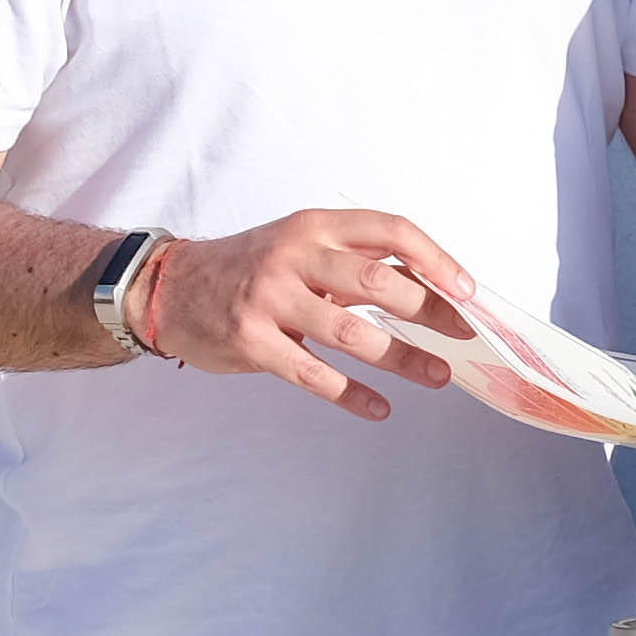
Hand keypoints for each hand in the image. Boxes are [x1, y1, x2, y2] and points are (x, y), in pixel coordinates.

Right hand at [143, 207, 477, 419]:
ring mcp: (270, 299)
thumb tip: (431, 288)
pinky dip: (352, 395)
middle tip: (464, 335)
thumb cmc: (250, 269)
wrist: (169, 289)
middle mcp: (294, 256)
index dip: (435, 259)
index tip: (466, 290)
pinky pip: (314, 374)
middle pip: (377, 281)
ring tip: (438, 375)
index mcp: (315, 227)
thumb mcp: (300, 247)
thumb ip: (354, 262)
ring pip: (352, 333)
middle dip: (430, 310)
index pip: (390, 231)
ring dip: (403, 358)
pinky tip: (380, 408)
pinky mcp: (252, 341)